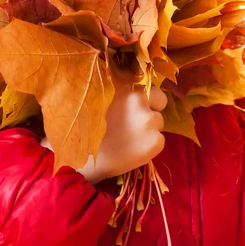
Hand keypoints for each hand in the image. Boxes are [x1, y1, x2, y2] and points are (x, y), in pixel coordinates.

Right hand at [41, 83, 167, 183]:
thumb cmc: (86, 128)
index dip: (142, 97)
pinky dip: (150, 145)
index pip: (146, 86)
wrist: (84, 159)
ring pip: (159, 122)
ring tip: (129, 138)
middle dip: (153, 108)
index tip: (133, 107)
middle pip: (160, 100)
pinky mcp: (156, 141)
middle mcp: (139, 99)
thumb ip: (118, 92)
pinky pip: (159, 140)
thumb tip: (133, 93)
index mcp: (124, 86)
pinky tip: (132, 149)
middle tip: (136, 121)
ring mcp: (149, 120)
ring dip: (149, 128)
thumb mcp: (99, 99)